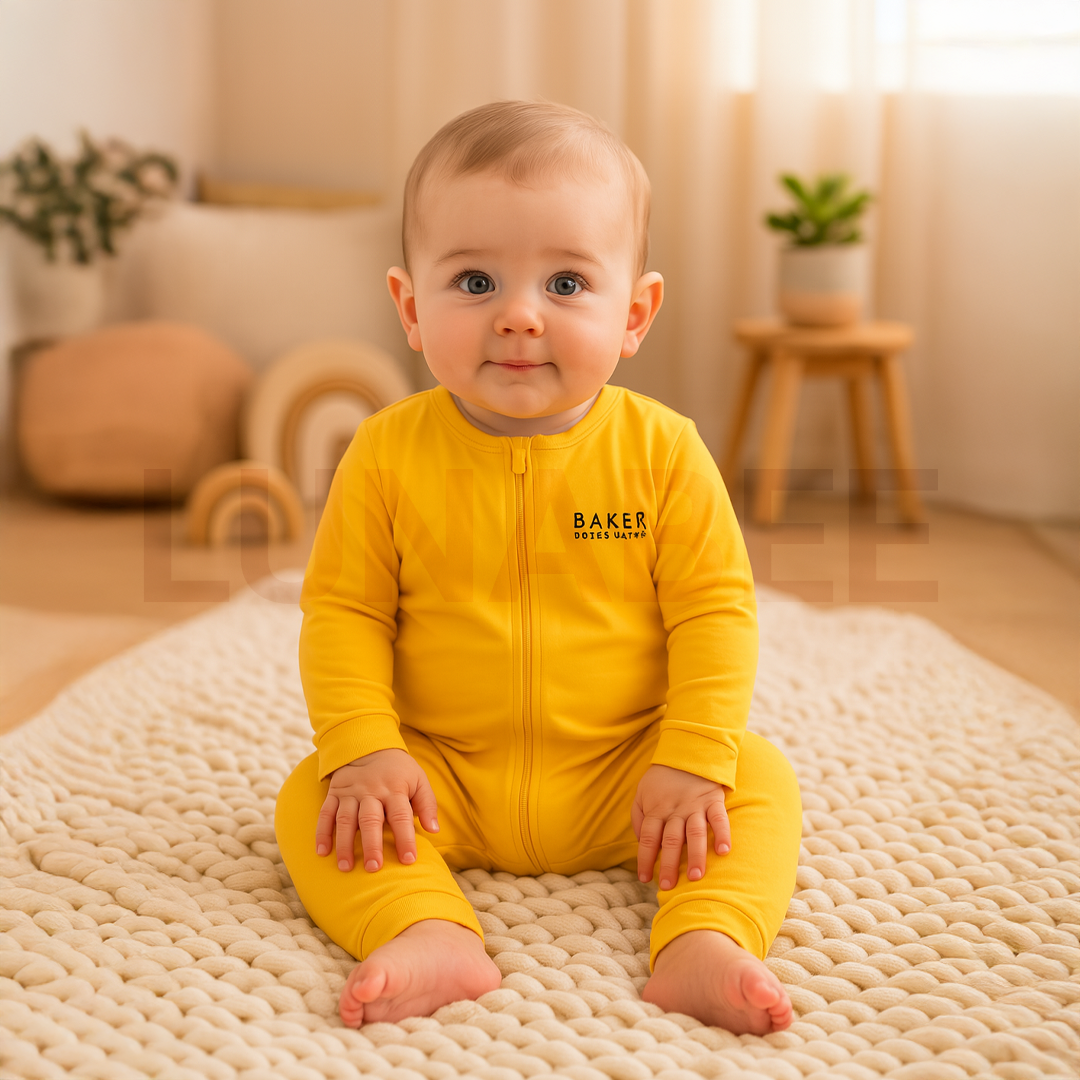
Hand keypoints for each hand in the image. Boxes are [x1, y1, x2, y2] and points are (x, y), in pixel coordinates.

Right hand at [316, 748, 438, 872]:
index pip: (401, 816)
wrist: (369, 746)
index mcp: (394, 789)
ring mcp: (350, 792)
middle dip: (371, 844)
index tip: (409, 860)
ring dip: (344, 844)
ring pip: (345, 819)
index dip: (405, 838)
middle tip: (374, 868)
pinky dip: (322, 833)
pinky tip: (322, 852)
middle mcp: (370, 791)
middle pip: (370, 820)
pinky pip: (325, 814)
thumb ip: (427, 805)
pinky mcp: (334, 793)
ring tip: (346, 868)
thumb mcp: (419, 780)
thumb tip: (433, 830)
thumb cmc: (399, 771)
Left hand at [631, 764, 730, 889]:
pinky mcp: (713, 800)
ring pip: (694, 833)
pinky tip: (724, 851)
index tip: (645, 879)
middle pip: (671, 840)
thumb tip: (642, 842)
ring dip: (695, 855)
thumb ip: (639, 817)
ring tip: (696, 877)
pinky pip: (719, 818)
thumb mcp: (642, 792)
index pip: (648, 838)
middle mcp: (675, 810)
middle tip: (668, 886)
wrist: (687, 750)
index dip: (645, 859)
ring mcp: (695, 805)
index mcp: (656, 809)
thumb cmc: (662, 777)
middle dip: (669, 865)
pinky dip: (722, 834)